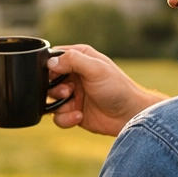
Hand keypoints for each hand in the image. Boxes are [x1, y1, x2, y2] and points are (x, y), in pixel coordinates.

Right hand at [46, 45, 165, 136]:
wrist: (130, 116)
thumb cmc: (118, 88)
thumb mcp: (96, 68)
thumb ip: (73, 60)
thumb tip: (50, 62)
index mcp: (80, 59)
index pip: (54, 58)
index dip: (50, 67)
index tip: (55, 75)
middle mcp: (74, 76)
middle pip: (47, 81)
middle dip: (53, 89)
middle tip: (67, 92)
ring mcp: (73, 95)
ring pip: (50, 100)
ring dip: (59, 105)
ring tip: (74, 105)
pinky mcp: (73, 112)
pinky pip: (58, 117)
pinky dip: (65, 118)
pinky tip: (79, 116)